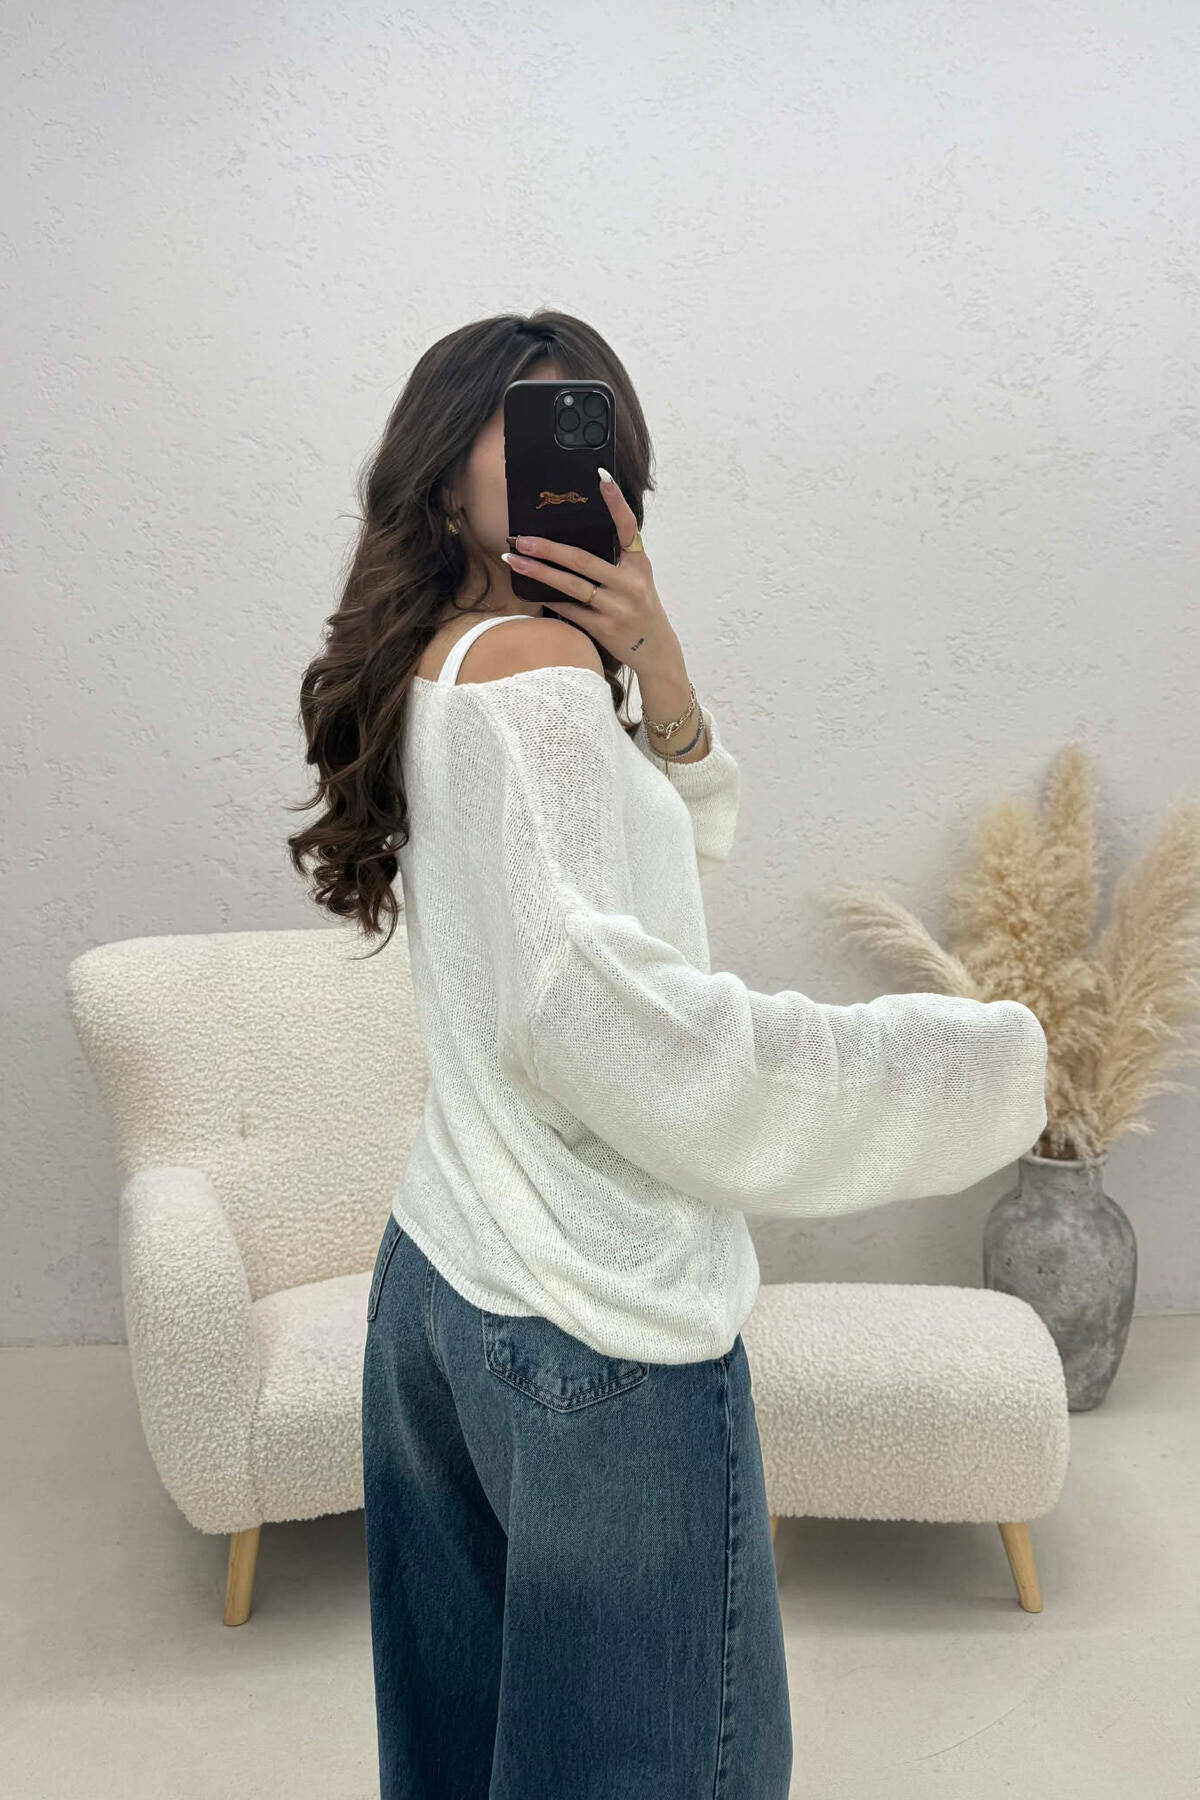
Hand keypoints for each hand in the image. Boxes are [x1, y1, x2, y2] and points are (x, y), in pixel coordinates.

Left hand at [501, 469, 680, 674]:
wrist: (655, 651)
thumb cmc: (639, 608)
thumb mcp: (637, 579)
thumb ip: (615, 559)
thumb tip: (570, 538)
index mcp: (639, 564)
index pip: (628, 527)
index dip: (616, 502)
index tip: (601, 477)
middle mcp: (630, 583)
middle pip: (583, 560)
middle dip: (548, 548)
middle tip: (520, 539)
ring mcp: (617, 607)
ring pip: (571, 585)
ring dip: (538, 572)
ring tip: (513, 561)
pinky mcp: (605, 629)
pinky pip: (570, 610)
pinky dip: (550, 598)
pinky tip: (530, 590)